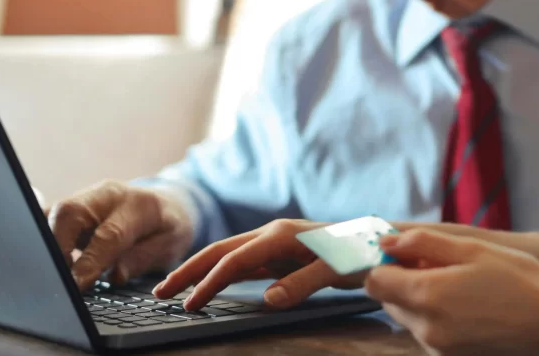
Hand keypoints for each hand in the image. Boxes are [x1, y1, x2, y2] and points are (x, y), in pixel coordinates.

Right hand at [47, 181, 194, 290]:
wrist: (167, 204)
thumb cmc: (168, 227)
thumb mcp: (170, 246)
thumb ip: (142, 259)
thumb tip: (115, 275)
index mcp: (138, 204)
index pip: (109, 234)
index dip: (90, 261)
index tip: (77, 285)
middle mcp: (107, 195)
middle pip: (70, 213)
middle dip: (58, 247)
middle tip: (58, 279)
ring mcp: (87, 197)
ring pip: (55, 213)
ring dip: (48, 244)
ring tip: (52, 273)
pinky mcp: (73, 206)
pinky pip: (50, 217)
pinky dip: (45, 238)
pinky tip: (46, 259)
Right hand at [153, 219, 365, 310]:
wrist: (380, 241)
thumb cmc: (361, 252)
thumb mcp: (336, 270)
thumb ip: (303, 283)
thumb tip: (267, 300)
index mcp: (281, 235)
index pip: (234, 260)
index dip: (209, 282)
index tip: (189, 304)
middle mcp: (272, 234)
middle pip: (220, 251)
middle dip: (188, 270)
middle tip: (159, 293)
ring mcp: (274, 243)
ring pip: (228, 256)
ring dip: (200, 271)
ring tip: (174, 290)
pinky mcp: (280, 254)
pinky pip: (243, 264)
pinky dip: (220, 274)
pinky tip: (209, 286)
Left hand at [365, 229, 538, 355]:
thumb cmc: (517, 278)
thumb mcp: (471, 248)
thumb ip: (422, 243)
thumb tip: (386, 242)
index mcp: (426, 296)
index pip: (375, 281)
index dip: (386, 263)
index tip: (408, 253)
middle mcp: (425, 328)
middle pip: (389, 300)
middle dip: (403, 280)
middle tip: (438, 265)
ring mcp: (437, 348)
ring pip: (408, 317)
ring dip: (420, 299)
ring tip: (458, 286)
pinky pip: (427, 332)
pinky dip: (435, 316)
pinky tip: (467, 306)